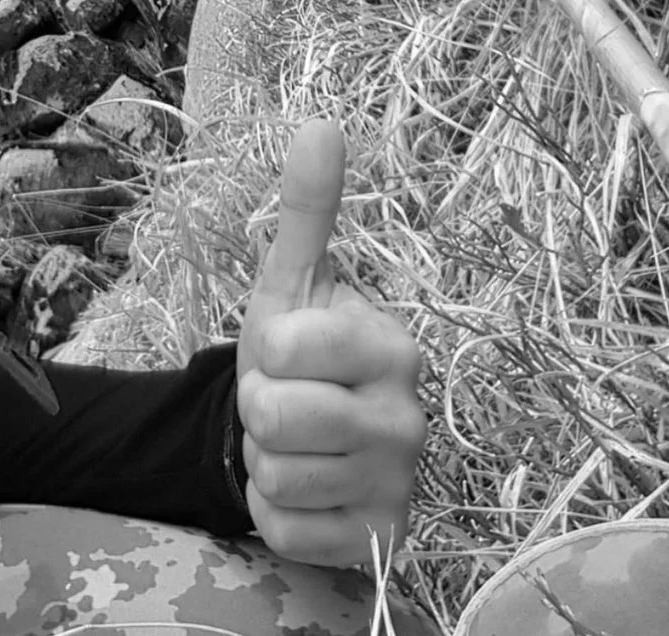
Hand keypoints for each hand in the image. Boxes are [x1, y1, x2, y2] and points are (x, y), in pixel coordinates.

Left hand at [236, 117, 424, 566]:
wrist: (303, 437)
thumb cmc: (299, 353)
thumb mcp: (294, 281)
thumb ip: (308, 210)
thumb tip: (320, 124)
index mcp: (392, 345)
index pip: (282, 348)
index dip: (262, 352)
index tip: (285, 354)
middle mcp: (409, 417)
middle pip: (274, 414)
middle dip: (259, 408)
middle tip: (287, 401)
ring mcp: (399, 485)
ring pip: (276, 474)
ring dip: (266, 459)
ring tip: (296, 443)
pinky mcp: (377, 545)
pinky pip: (284, 529)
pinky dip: (275, 511)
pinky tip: (305, 489)